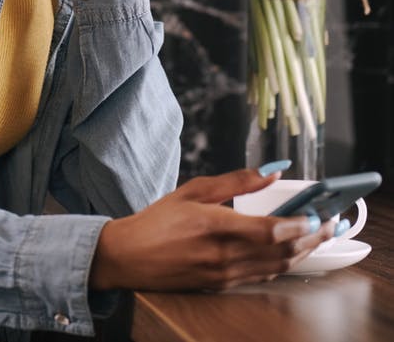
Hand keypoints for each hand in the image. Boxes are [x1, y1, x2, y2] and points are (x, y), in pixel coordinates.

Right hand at [89, 169, 334, 290]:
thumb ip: (236, 181)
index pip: (271, 230)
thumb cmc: (157, 220)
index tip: (317, 212)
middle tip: (329, 225)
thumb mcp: (195, 190)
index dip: (299, 224)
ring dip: (301, 254)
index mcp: (216, 226)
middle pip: (281, 252)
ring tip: (317, 238)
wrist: (128, 257)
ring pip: (275, 267)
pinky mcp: (220, 285)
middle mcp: (223, 255)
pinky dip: (281, 265)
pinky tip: (289, 254)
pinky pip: (260, 276)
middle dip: (310, 239)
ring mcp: (223, 274)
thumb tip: (271, 172)